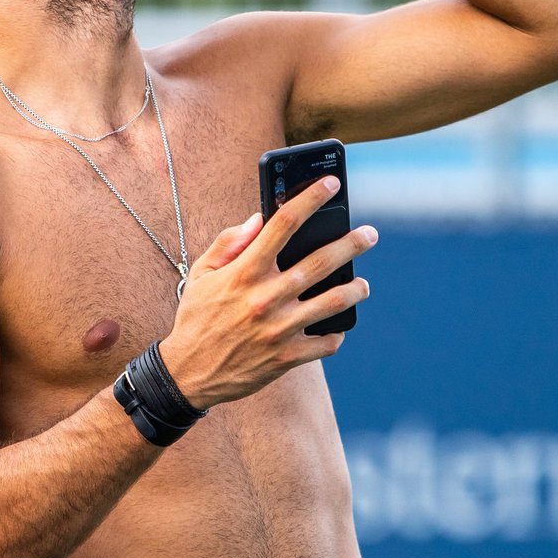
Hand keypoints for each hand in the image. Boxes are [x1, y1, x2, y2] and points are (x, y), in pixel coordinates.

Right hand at [159, 177, 375, 407]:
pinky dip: (336, 334)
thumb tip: (259, 219)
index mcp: (244, 272)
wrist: (188, 373)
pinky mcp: (286, 358)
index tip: (330, 185)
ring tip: (362, 284)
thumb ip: (229, 243)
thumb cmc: (196, 318)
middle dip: (351, 244)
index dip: (310, 198)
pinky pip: (325, 344)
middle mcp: (265, 297)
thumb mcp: (201, 274)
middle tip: (369, 235)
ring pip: (333, 302)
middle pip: (320, 261)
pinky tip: (336, 326)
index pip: (282, 223)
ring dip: (355, 289)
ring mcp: (279, 329)